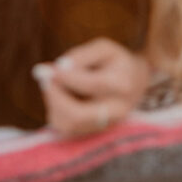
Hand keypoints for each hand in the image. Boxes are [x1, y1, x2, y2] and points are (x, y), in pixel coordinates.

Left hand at [33, 38, 148, 137]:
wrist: (136, 82)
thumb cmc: (116, 62)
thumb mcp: (103, 48)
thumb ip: (81, 55)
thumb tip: (59, 67)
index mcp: (122, 85)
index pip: (89, 85)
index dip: (64, 77)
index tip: (48, 68)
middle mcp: (116, 111)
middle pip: (77, 115)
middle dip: (54, 96)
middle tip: (45, 78)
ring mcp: (106, 126)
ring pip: (68, 125)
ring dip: (53, 103)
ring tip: (55, 84)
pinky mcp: (94, 134)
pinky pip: (65, 128)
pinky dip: (56, 111)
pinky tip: (61, 96)